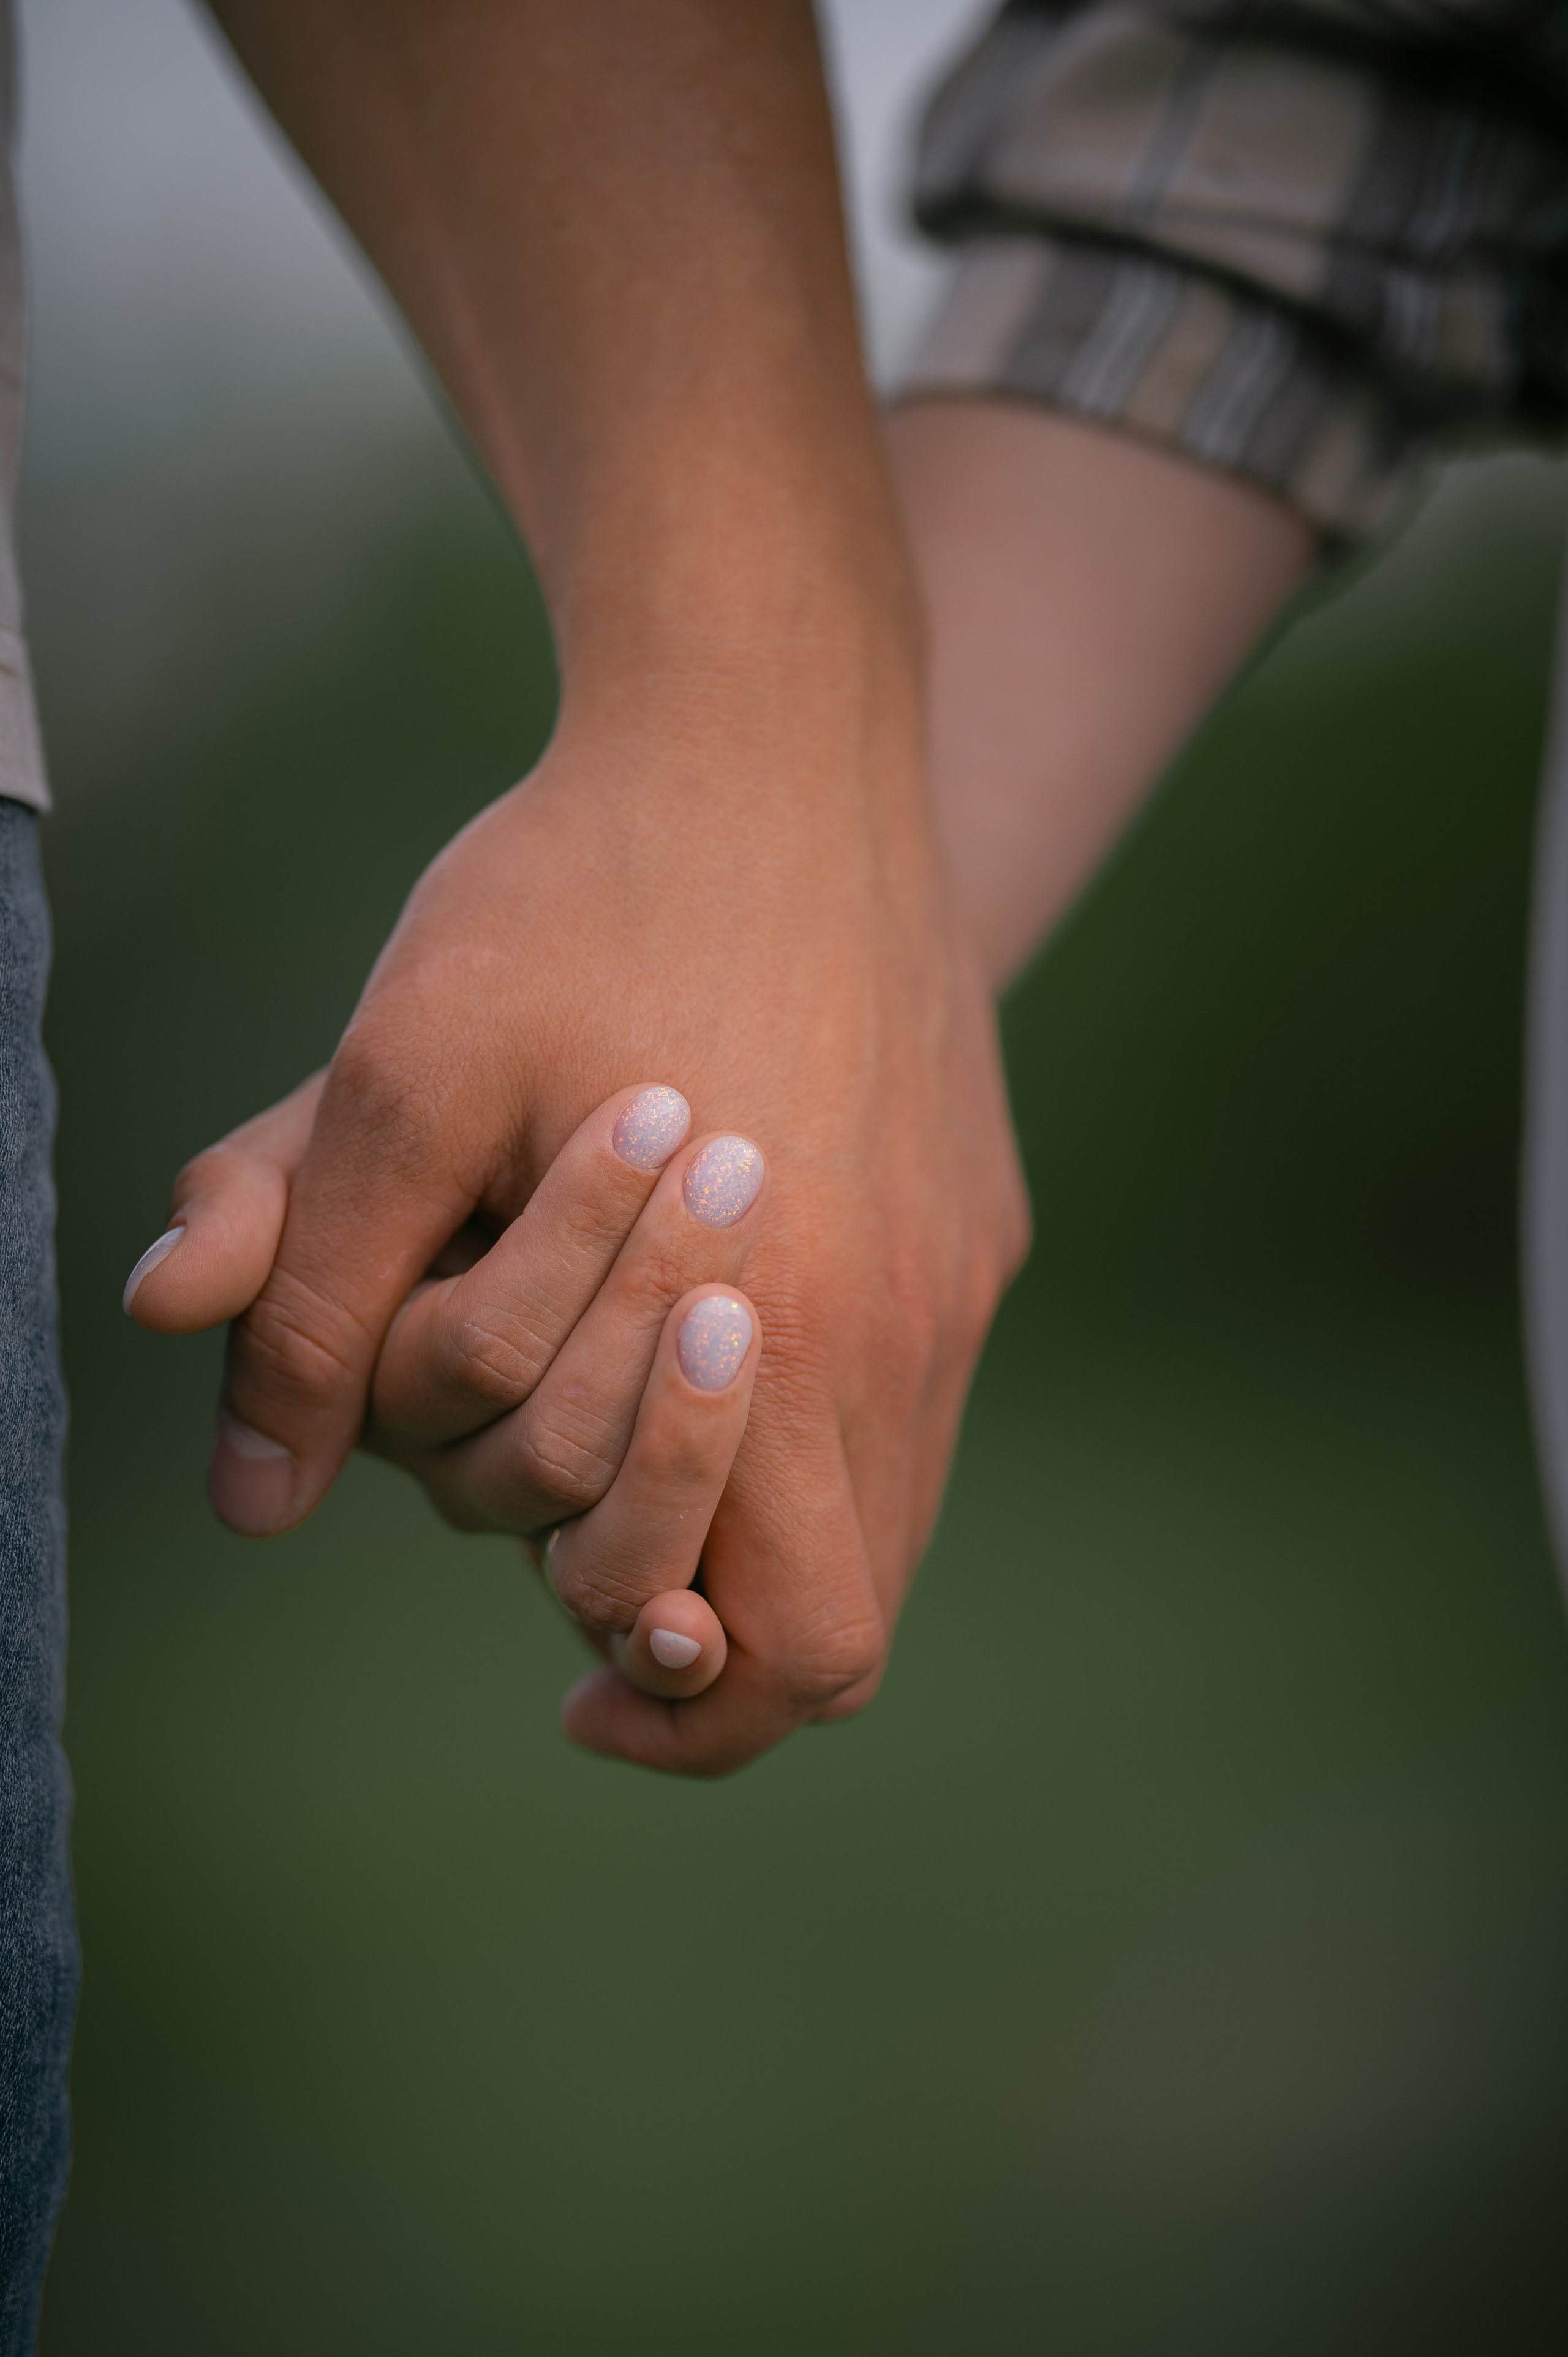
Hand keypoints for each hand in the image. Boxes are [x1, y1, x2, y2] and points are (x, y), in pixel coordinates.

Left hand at [126, 652, 1029, 1774]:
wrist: (777, 733)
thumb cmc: (580, 895)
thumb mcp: (400, 1071)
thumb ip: (314, 1292)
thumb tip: (246, 1496)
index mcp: (785, 1324)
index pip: (787, 1651)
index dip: (677, 1712)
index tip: (571, 1690)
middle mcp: (906, 1327)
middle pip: (847, 1621)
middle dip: (702, 1635)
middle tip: (575, 1570)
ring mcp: (959, 1275)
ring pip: (883, 1513)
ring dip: (747, 1526)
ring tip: (619, 1441)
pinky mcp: (978, 1218)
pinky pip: (910, 1397)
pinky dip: (804, 1427)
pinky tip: (703, 1323)